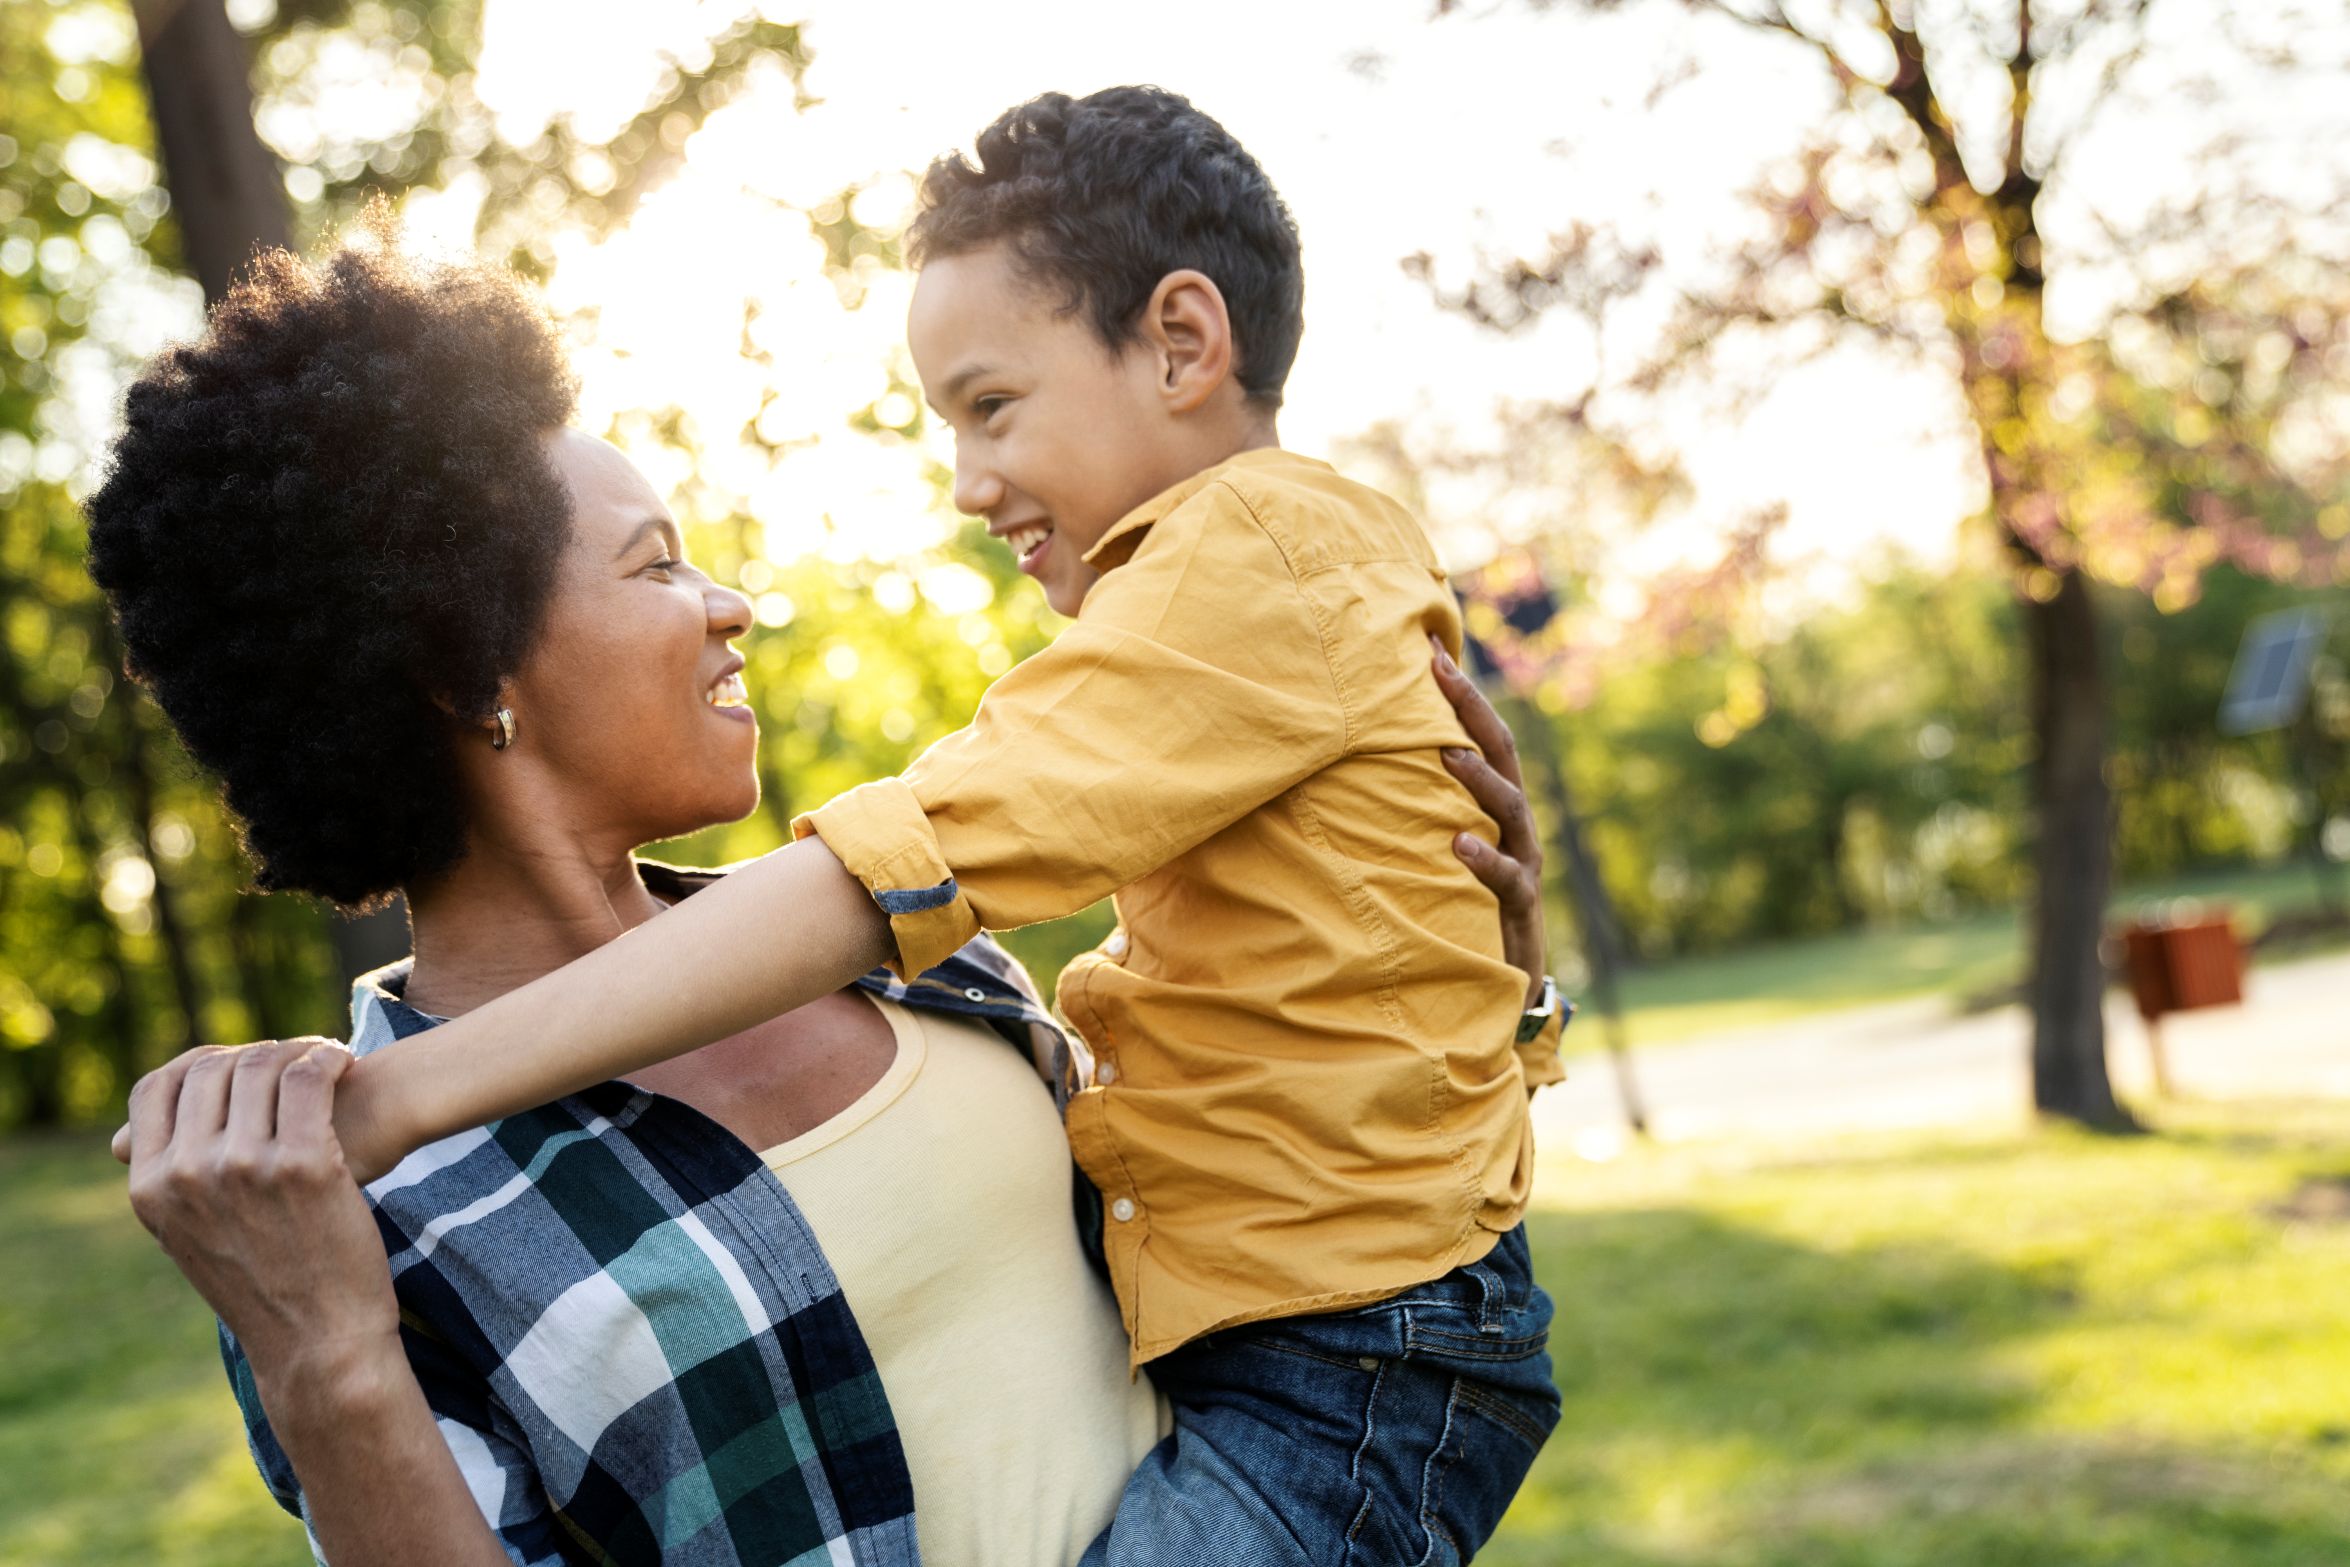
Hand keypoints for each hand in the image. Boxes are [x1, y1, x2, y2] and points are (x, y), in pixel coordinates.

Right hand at [122, 1039, 400, 1385]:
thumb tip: (127, 1138)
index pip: (156, 1088)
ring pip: (261, 1066)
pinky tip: (344, 1065)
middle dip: (257, 1054)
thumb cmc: (265, 1284)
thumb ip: (168, 1181)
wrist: (318, 1341)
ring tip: (326, 1060)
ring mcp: (241, 1168)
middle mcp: (185, 1174)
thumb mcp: (190, 1236)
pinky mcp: (300, 1165)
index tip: (242, 1064)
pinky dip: (328, 1060)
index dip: (201, 1062)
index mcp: (150, 1188)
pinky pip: (307, 1078)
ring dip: (299, 1051)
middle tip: (296, 1059)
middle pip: (212, 1069)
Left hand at [1430, 637, 1549, 1006]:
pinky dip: (1484, 858)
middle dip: (1472, 711)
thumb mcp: (1432, 851)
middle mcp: (1513, 824)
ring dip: (1478, 779)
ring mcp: (1521, 862)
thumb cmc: (1458, 906)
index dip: (1460, 692)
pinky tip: (1457, 844)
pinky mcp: (1519, 907)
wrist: (1502, 982)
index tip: (1428, 648)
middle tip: (1440, 673)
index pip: (1480, 735)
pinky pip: (1506, 878)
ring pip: (1509, 808)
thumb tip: (1346, 768)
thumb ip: (1408, 811)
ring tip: (1445, 754)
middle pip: (1502, 754)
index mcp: (1492, 803)